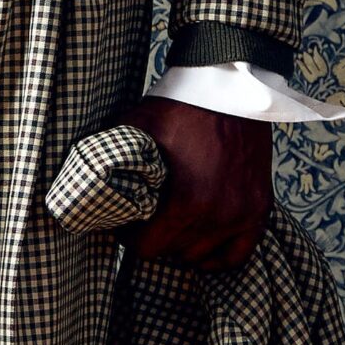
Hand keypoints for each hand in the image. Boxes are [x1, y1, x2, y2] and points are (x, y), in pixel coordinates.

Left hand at [119, 96, 271, 271]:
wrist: (229, 88)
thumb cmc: (181, 108)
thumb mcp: (137, 131)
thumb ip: (114, 162)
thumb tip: (85, 185)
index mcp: (188, 201)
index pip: (148, 249)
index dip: (130, 238)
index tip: (125, 224)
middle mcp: (219, 215)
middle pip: (173, 253)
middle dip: (154, 238)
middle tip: (145, 220)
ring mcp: (243, 213)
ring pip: (202, 256)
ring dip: (182, 245)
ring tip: (170, 226)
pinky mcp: (259, 207)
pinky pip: (238, 254)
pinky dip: (217, 254)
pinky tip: (201, 243)